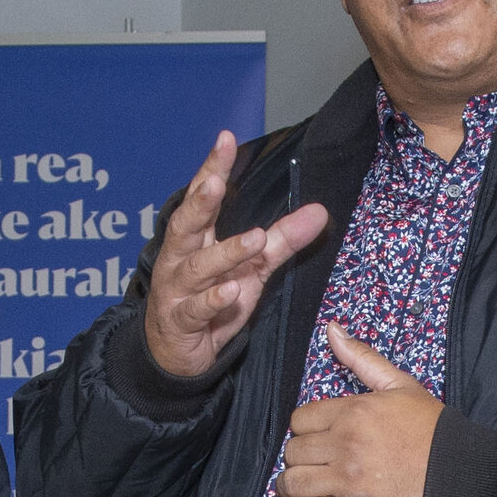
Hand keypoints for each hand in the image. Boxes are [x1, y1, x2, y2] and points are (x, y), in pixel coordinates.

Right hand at [141, 132, 329, 380]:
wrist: (176, 356)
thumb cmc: (211, 303)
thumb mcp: (252, 269)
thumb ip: (281, 240)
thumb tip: (320, 212)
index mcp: (196, 239)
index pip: (202, 197)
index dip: (212, 168)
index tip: (225, 139)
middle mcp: (181, 259)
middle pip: (187, 225)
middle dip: (200, 203)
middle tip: (216, 183)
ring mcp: (178, 291)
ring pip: (199, 268)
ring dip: (225, 253)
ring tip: (253, 239)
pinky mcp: (181, 322)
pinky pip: (196, 310)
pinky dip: (214, 300)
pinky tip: (231, 291)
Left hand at [274, 325, 439, 496]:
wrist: (462, 477)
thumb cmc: (434, 432)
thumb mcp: (402, 386)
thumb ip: (363, 359)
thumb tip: (331, 329)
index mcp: (353, 411)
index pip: (300, 420)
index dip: (304, 430)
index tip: (314, 439)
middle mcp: (345, 444)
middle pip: (293, 452)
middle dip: (297, 458)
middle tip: (309, 465)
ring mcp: (346, 480)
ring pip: (293, 483)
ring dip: (290, 487)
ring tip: (298, 489)